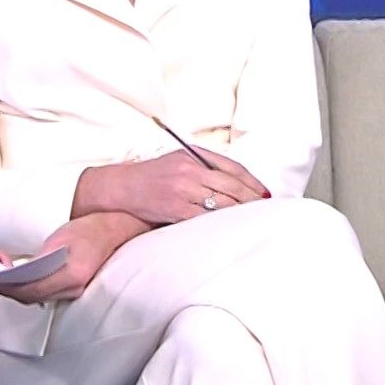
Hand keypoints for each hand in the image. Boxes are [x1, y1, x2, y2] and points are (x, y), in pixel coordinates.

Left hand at [0, 214, 141, 304]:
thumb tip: (17, 272)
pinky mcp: (75, 288)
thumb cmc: (89, 229)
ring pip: (40, 297)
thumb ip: (41, 256)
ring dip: (20, 290)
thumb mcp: (61, 237)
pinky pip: (48, 293)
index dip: (10, 289)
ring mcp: (76, 291)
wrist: (116, 229)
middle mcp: (75, 288)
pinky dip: (32, 288)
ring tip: (4, 279)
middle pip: (33, 297)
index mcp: (72, 275)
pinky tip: (23, 279)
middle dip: (11, 290)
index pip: (32, 291)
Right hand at [82, 146, 268, 225]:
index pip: (232, 168)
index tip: (264, 193)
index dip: (251, 182)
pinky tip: (229, 228)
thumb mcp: (177, 161)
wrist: (119, 188)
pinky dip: (220, 224)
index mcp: (192, 155)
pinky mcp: (175, 208)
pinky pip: (205, 218)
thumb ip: (203, 166)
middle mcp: (189, 170)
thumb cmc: (150, 177)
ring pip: (221, 203)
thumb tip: (235, 183)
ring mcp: (182, 189)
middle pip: (231, 186)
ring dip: (240, 213)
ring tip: (252, 221)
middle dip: (251, 199)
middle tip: (266, 209)